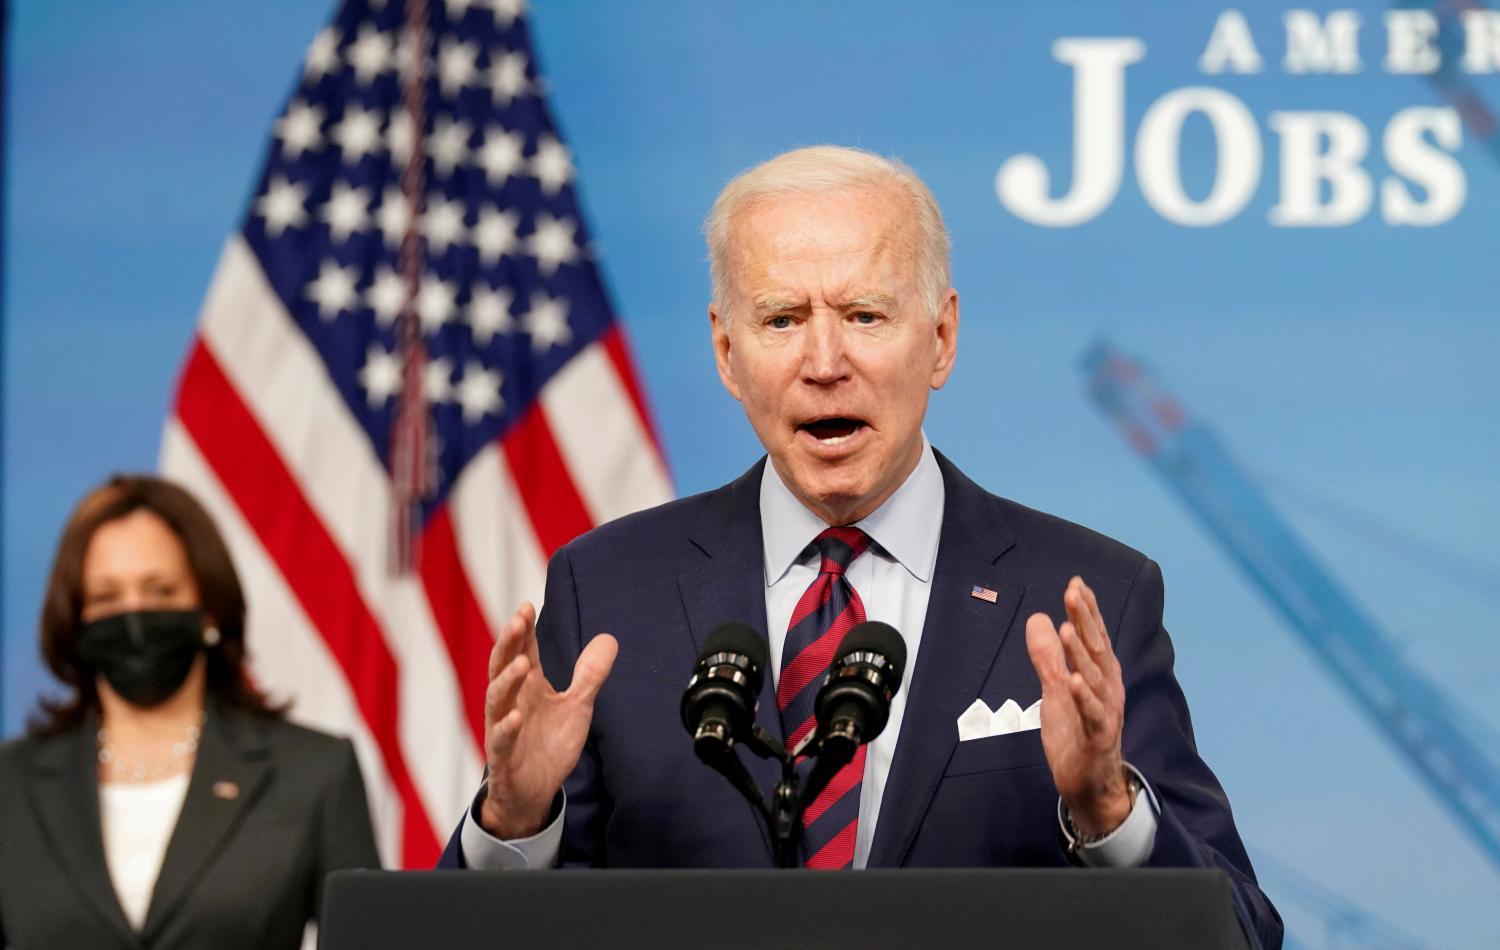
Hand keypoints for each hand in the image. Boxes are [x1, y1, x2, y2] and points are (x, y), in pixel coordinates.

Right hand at [479, 602, 616, 839]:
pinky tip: (515, 717)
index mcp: (527, 688)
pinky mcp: (503, 759)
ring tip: (521, 663)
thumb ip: (589, 674)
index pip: (521, 652)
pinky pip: (500, 742)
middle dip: (509, 644)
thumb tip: (609, 638)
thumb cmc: (549, 744)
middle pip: (503, 668)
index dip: (522, 631)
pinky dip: (506, 729)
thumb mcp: (577, 706)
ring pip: (497, 700)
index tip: (527, 606)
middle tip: (517, 621)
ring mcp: (503, 730)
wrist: (533, 793)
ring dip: (507, 681)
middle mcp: (511, 704)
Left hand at [1024, 577, 1130, 836]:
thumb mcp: (1056, 690)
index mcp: (1100, 675)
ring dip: (1082, 654)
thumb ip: (1048, 656)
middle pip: (1097, 649)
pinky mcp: (1097, 737)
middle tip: (1073, 592)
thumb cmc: (1077, 732)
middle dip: (1085, 620)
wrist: (1091, 784)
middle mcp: (1108, 689)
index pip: (1094, 637)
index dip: (1087, 611)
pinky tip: (1074, 681)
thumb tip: (1040, 618)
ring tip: (1068, 629)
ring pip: (1094, 679)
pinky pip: (1092, 715)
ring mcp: (1105, 713)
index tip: (1076, 583)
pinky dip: (1084, 698)